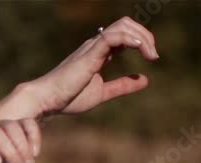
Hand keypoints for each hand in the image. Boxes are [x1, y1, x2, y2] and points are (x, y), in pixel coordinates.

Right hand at [29, 16, 158, 116]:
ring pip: (122, 26)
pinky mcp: (89, 54)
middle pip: (126, 24)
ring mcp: (92, 47)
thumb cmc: (67, 98)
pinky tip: (140, 49)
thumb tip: (145, 79)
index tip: (152, 57)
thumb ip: (121, 86)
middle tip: (153, 55)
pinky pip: (113, 36)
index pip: (124, 34)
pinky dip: (131, 39)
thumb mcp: (101, 92)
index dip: (142, 40)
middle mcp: (95, 45)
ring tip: (151, 54)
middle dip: (145, 34)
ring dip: (142, 36)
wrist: (47, 100)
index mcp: (98, 52)